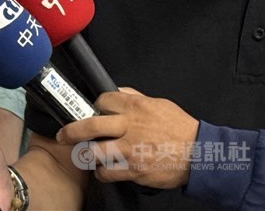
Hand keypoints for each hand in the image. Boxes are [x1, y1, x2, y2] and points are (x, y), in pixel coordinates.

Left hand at [56, 87, 198, 188]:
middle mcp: (130, 127)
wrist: (202, 154)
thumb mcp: (158, 103)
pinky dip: (102, 172)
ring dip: (87, 155)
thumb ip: (134, 97)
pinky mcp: (135, 170)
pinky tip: (103, 170)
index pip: (102, 101)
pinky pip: (108, 172)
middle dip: (71, 130)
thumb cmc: (180, 128)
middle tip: (62, 135)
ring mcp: (131, 150)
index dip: (93, 106)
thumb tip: (115, 92)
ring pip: (95, 152)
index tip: (90, 112)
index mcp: (135, 107)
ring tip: (86, 155)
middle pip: (90, 125)